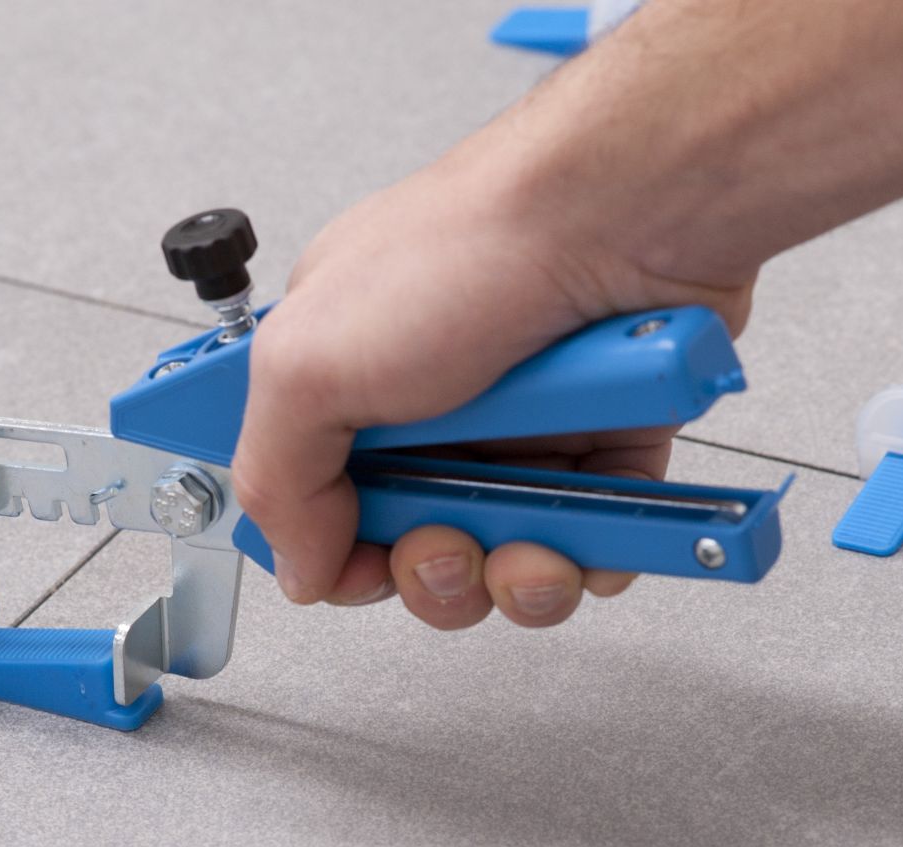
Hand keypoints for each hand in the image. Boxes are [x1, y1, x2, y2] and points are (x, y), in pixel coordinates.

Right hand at [232, 134, 754, 630]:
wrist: (627, 214)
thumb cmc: (476, 246)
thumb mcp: (309, 362)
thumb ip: (275, 478)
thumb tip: (296, 565)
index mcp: (344, 369)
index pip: (318, 499)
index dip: (336, 549)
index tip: (356, 561)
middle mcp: (432, 398)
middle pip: (413, 545)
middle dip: (430, 571)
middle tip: (445, 541)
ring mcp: (524, 421)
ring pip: (506, 556)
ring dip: (514, 574)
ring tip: (526, 538)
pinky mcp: (610, 437)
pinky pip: (593, 540)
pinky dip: (593, 551)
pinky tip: (587, 523)